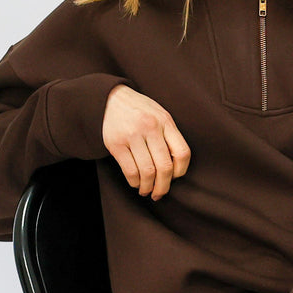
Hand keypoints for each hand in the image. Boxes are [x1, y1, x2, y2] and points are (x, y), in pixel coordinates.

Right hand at [100, 83, 190, 200]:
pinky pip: (130, 170)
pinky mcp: (115, 143)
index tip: (174, 177)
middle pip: (164, 166)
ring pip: (147, 171)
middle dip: (163, 186)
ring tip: (146, 190)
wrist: (110, 98)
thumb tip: (175, 169)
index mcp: (165, 121)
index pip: (182, 153)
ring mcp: (132, 135)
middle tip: (160, 193)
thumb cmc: (140, 111)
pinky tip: (135, 182)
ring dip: (148, 187)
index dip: (181, 171)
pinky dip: (134, 182)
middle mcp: (150, 127)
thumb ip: (169, 136)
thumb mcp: (159, 115)